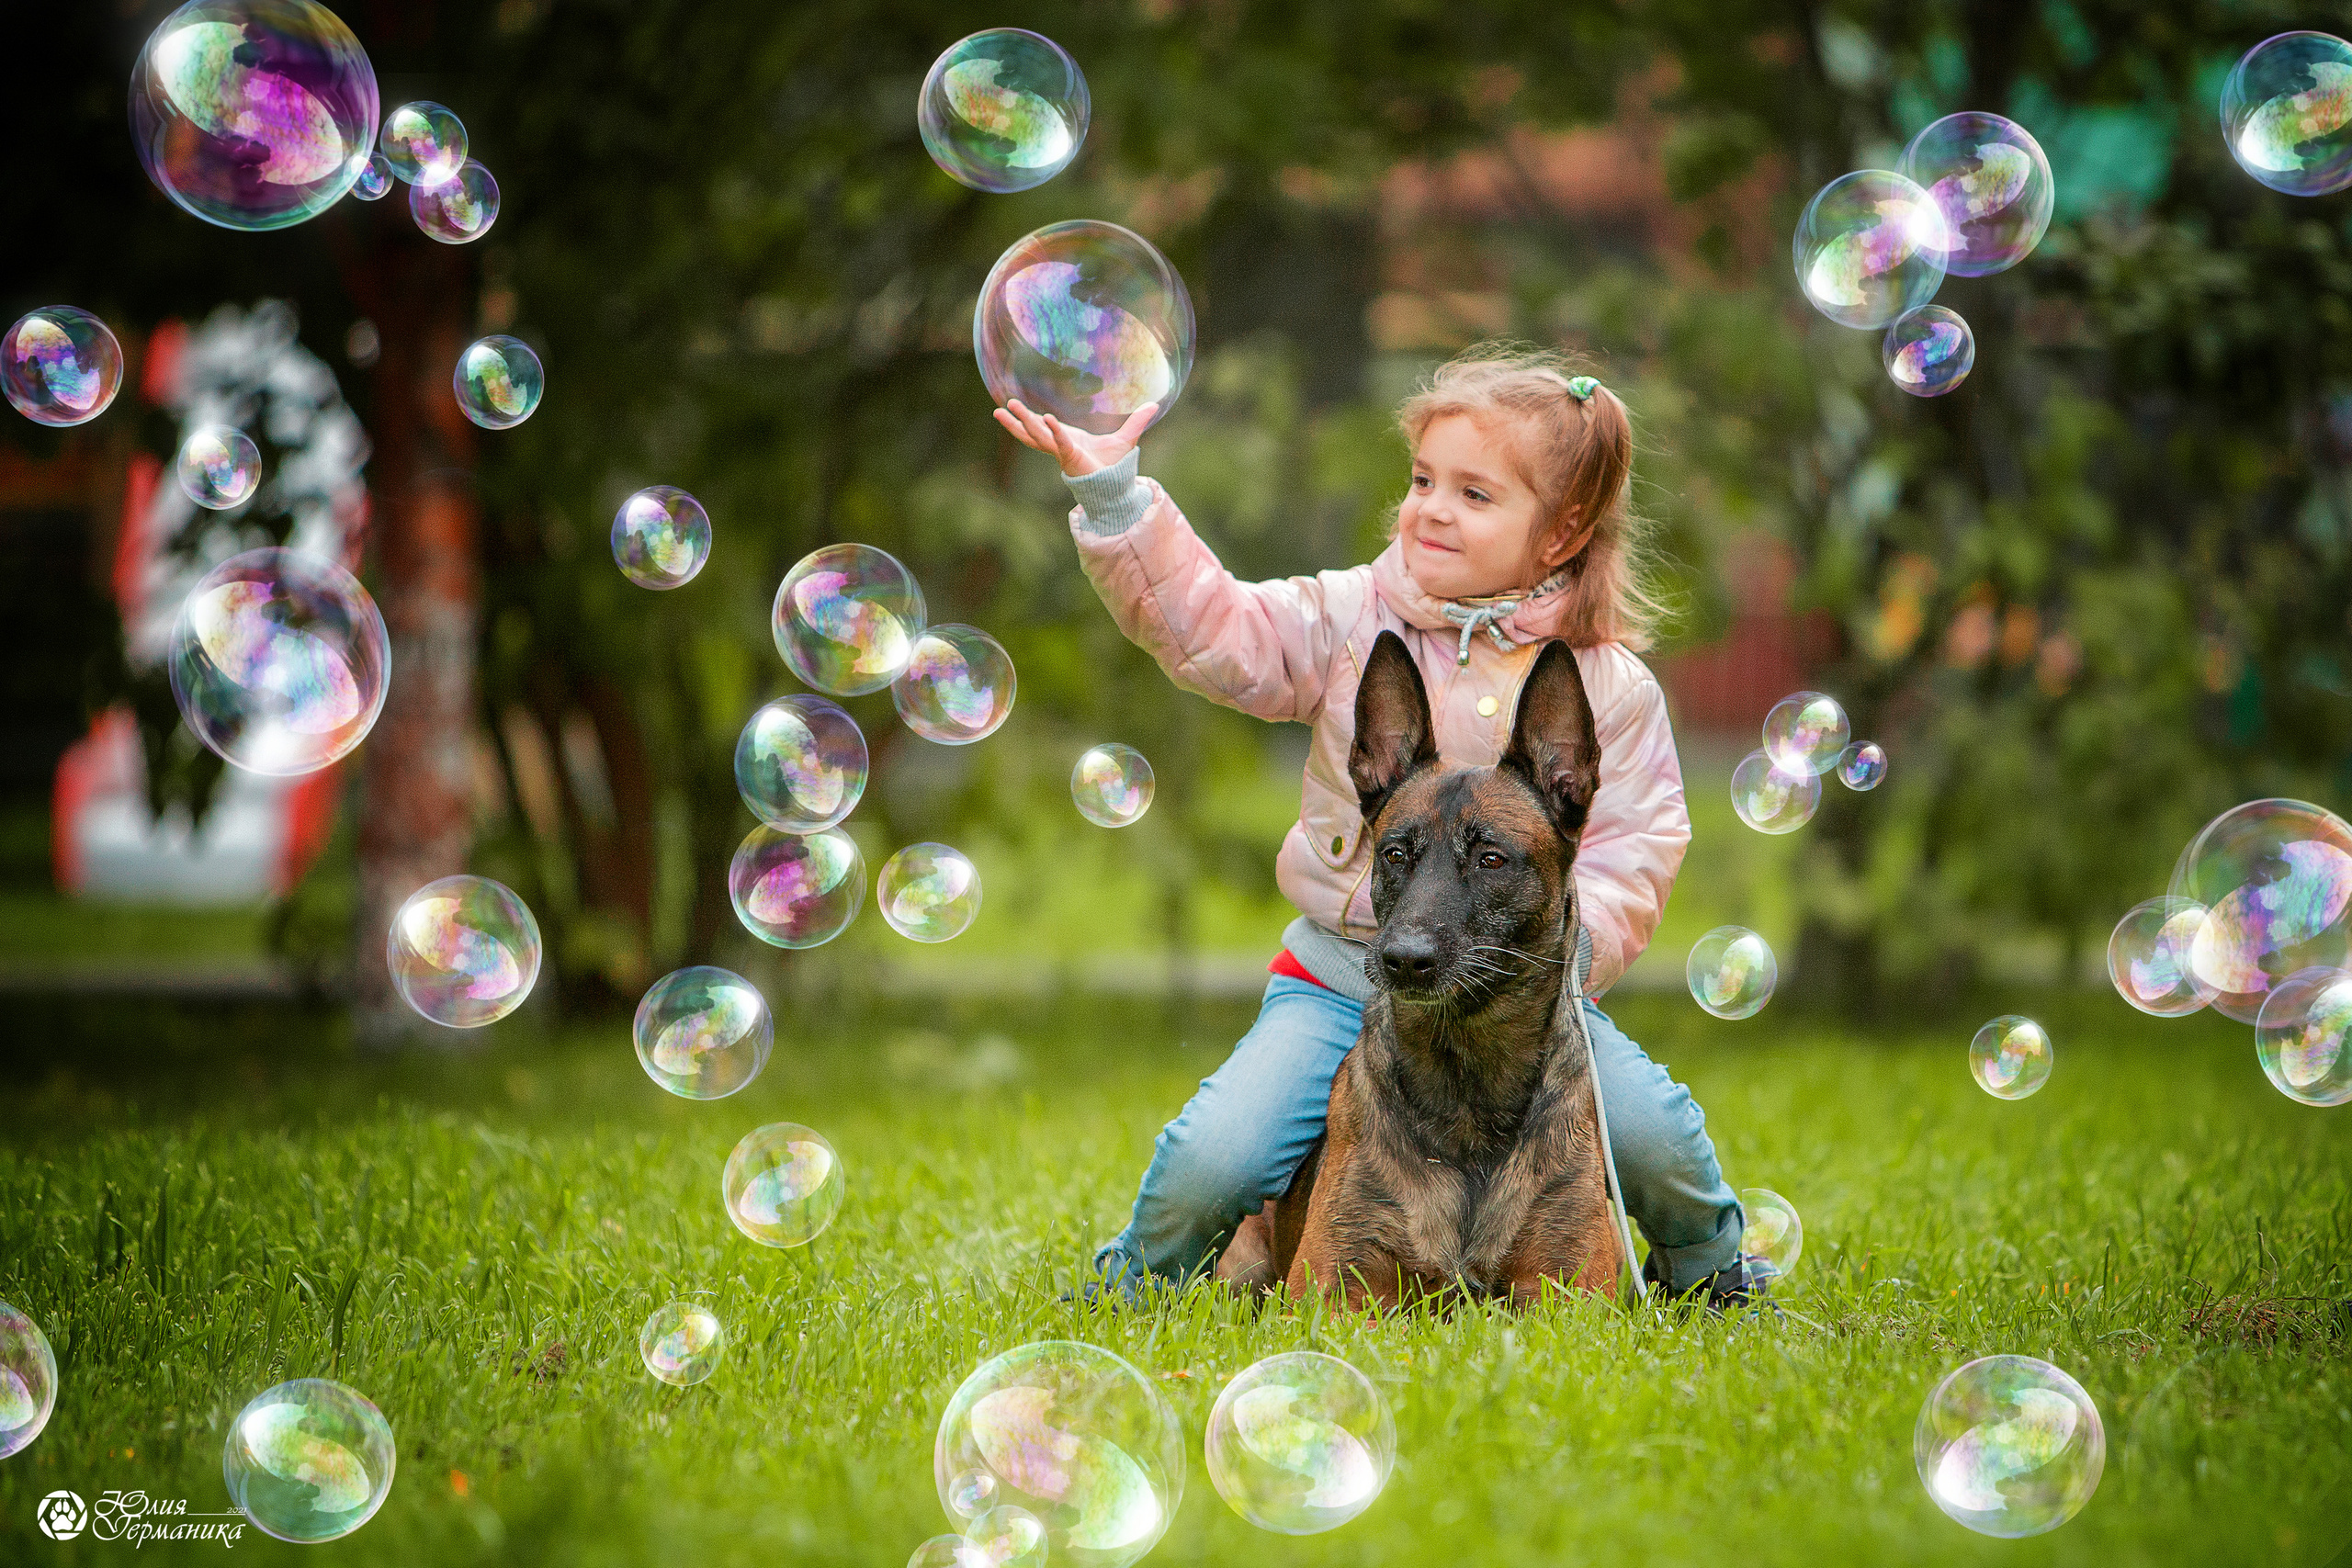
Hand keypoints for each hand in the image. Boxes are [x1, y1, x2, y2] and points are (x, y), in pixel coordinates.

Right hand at [993, 398, 1158, 476]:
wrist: (1118, 487)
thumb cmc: (1117, 467)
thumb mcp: (1127, 438)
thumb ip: (1137, 421)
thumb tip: (1155, 406)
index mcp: (1067, 442)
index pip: (1043, 430)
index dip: (1030, 420)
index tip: (1016, 409)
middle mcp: (1060, 448)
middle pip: (1032, 434)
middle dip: (1017, 421)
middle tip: (1000, 408)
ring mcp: (1063, 453)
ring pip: (1038, 437)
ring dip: (1023, 422)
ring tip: (1005, 409)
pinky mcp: (1072, 458)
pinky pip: (1061, 442)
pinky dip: (1055, 431)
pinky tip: (1047, 418)